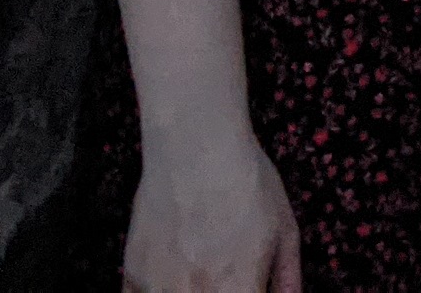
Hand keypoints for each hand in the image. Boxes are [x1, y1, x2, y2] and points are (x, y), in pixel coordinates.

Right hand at [123, 128, 300, 292]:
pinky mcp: (133, 274)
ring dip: (187, 291)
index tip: (250, 284)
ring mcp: (161, 289)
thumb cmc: (244, 180)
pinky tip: (169, 277)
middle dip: (222, 291)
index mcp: (238, 291)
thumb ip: (287, 277)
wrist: (196, 143)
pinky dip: (155, 292)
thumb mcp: (284, 228)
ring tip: (200, 269)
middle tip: (222, 272)